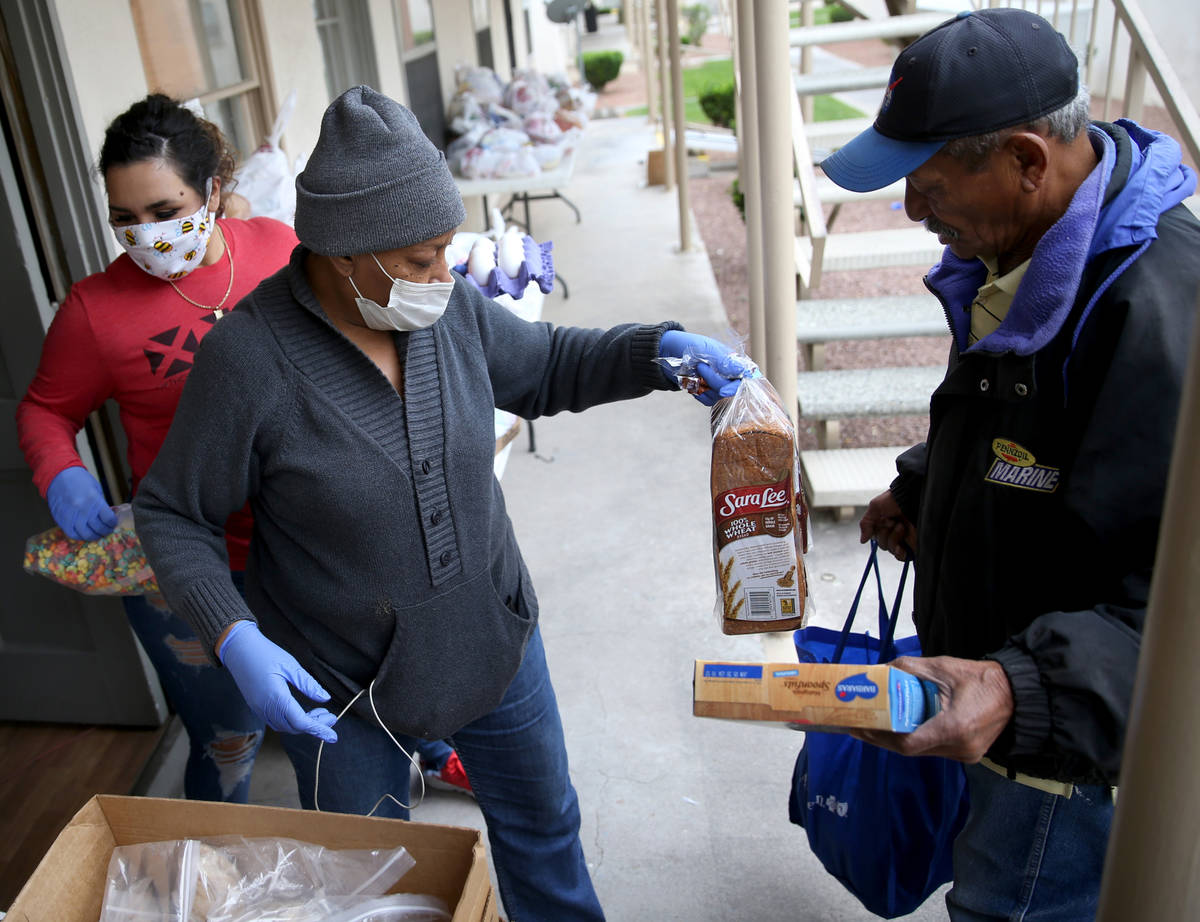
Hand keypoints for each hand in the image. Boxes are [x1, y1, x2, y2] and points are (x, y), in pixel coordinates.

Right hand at [46, 467, 117, 540]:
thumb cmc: (80, 481)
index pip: (108, 519)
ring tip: (97, 533)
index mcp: (93, 500)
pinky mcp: (61, 519)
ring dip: (94, 536)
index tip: (113, 523)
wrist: (59, 476)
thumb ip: (101, 505)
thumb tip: (109, 518)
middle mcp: (82, 509)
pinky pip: (72, 534)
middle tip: (107, 530)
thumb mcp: (96, 490)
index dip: (113, 523)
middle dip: (106, 531)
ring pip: (86, 534)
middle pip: (98, 528)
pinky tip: (85, 533)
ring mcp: (70, 515)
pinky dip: (80, 536)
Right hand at [218, 621, 338, 742]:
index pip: (300, 722)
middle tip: (331, 717)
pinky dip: (291, 721)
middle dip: (314, 726)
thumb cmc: (266, 653)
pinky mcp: (256, 706)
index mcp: (276, 697)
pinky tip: (302, 711)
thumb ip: (308, 684)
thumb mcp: (291, 665)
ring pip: (284, 727)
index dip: (319, 729)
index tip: (333, 735)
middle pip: (293, 727)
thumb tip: (325, 698)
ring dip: (303, 724)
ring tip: (320, 713)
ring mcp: (258, 708)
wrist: (238, 648)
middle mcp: (265, 707)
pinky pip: (275, 721)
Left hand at [659, 330, 755, 405]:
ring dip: (704, 387)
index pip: (745, 380)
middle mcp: (731, 375)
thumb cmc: (691, 345)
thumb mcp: (708, 350)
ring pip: (718, 397)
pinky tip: (693, 382)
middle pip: (729, 391)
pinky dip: (699, 393)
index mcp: (735, 362)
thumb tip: (747, 372)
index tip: (722, 391)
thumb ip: (726, 363)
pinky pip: (708, 400)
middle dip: (713, 382)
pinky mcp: (709, 392)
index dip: (735, 388)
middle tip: (700, 367)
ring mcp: (720, 385)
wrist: (670, 351)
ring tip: (695, 371)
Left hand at [848, 656, 1013, 762]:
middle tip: (857, 726)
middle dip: (881, 739)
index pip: (907, 743)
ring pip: (921, 751)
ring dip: (896, 740)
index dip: (879, 736)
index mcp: (953, 728)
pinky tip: (899, 729)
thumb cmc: (980, 678)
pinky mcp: (968, 755)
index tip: (859, 726)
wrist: (1016, 692)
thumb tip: (881, 669)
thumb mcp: (942, 667)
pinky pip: (933, 749)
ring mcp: (965, 755)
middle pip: (910, 749)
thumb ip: (909, 668)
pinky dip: (914, 739)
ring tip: (873, 726)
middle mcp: (958, 748)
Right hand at [859, 490, 916, 560]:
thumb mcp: (875, 508)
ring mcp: (903, 539)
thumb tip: (862, 541)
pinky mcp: (912, 545)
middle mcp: (893, 533)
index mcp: (884, 525)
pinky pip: (901, 557)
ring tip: (901, 526)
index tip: (882, 520)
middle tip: (893, 521)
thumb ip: (866, 524)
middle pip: (882, 545)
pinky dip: (899, 553)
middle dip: (885, 534)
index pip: (876, 537)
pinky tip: (900, 547)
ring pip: (891, 550)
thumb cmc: (894, 500)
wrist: (911, 497)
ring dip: (893, 539)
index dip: (877, 531)